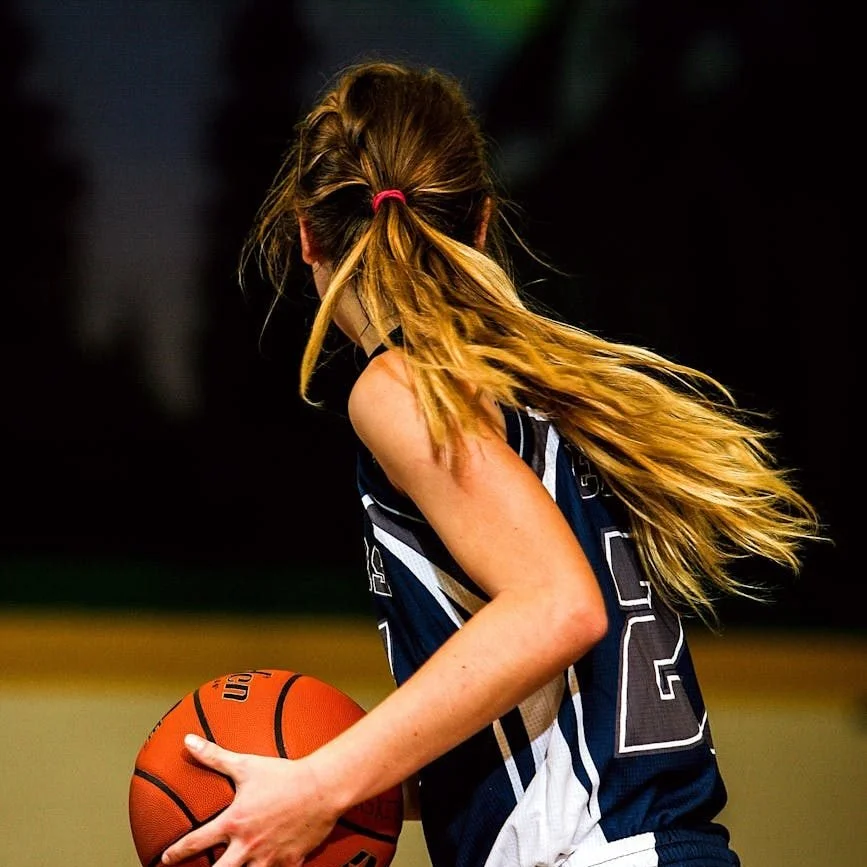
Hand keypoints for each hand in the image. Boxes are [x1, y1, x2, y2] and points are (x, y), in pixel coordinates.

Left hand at [161, 734, 340, 866]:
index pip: (196, 842)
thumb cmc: (283, 775)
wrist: (321, 788)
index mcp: (234, 823)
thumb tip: (188, 742)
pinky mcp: (289, 863)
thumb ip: (214, 756)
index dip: (176, 853)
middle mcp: (247, 846)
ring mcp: (269, 858)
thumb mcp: (246, 764)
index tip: (165, 858)